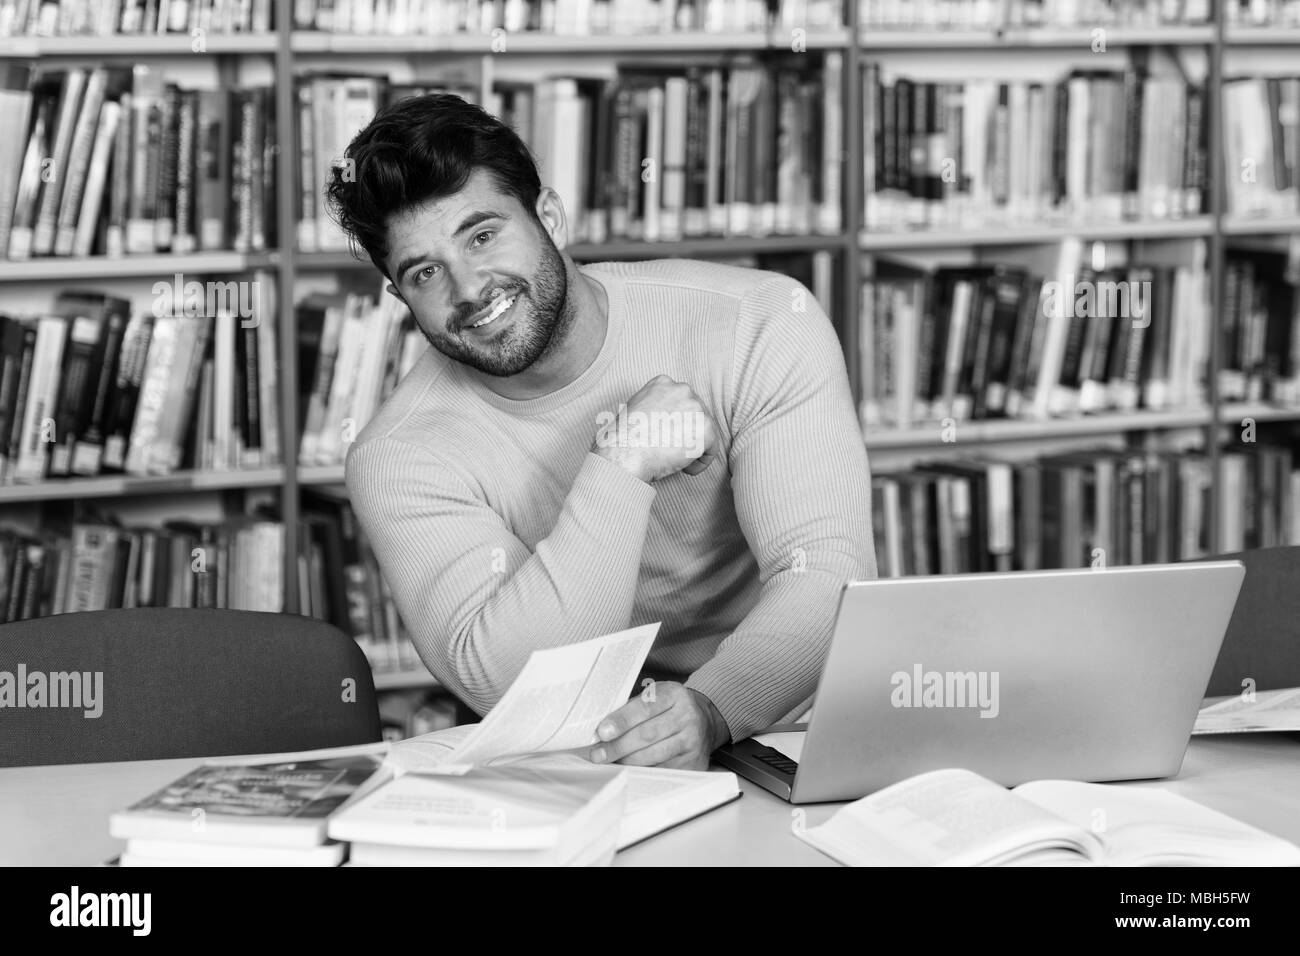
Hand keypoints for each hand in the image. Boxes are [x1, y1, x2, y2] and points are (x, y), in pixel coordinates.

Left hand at [589, 682, 729, 770]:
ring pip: (654, 755)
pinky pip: (663, 770)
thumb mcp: (654, 696)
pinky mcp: (695, 762)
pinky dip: (642, 771)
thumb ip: (630, 709)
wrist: (704, 720)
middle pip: (648, 734)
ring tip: (609, 761)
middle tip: (597, 754)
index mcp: (675, 694)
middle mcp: (688, 716)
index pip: (645, 708)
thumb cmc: (669, 708)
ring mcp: (693, 741)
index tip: (602, 732)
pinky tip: (628, 769)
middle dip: (618, 746)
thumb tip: (601, 730)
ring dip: (627, 761)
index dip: (622, 721)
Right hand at [592, 375, 717, 482]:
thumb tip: (662, 420)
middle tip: (670, 450)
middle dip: (686, 434)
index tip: (666, 436)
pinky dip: (699, 463)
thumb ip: (654, 407)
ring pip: (705, 432)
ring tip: (674, 460)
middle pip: (696, 415)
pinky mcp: (706, 429)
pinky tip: (683, 468)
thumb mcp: (634, 409)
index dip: (675, 422)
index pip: (681, 402)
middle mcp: (683, 390)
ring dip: (692, 448)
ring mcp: (696, 408)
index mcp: (664, 383)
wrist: (625, 452)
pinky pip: (711, 450)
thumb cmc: (622, 439)